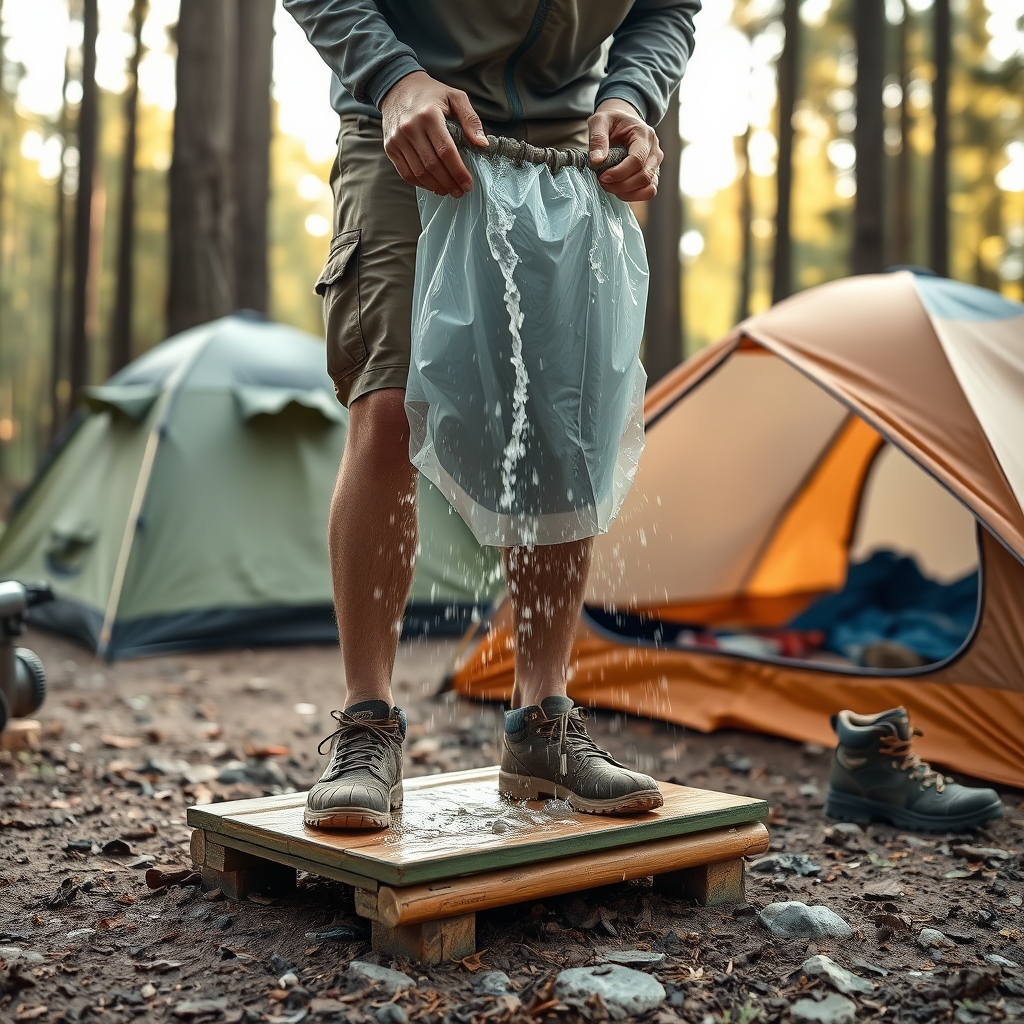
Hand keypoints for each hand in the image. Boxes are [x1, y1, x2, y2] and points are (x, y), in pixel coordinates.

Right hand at [380, 71, 487, 197]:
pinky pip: (405, 172)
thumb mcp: (455, 97)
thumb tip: (482, 144)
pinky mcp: (390, 147)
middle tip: (460, 191)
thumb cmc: (430, 94)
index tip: (468, 183)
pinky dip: (420, 183)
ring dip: (435, 186)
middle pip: (432, 165)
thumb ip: (470, 119)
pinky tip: (432, 186)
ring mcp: (398, 139)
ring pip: (418, 172)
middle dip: (449, 182)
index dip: (458, 171)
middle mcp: (410, 128)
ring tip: (448, 190)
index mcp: (429, 115)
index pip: (446, 151)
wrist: (397, 87)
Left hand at [588, 99, 662, 201]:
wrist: (623, 119)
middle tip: (602, 182)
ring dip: (627, 193)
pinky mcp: (653, 174)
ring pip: (648, 188)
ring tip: (609, 186)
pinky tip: (618, 189)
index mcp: (644, 134)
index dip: (619, 173)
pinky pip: (648, 191)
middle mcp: (655, 150)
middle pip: (644, 177)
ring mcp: (656, 164)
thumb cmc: (612, 120)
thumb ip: (597, 138)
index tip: (602, 176)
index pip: (637, 160)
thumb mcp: (600, 121)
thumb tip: (597, 161)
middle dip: (621, 185)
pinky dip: (633, 195)